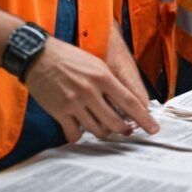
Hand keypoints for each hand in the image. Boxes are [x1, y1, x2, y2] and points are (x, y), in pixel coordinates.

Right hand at [24, 37, 158, 143]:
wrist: (38, 56)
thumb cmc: (69, 58)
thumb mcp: (96, 64)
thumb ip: (110, 83)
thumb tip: (125, 102)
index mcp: (103, 76)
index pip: (129, 102)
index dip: (144, 118)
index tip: (153, 129)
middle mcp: (90, 91)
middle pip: (115, 122)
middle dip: (124, 130)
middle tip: (126, 130)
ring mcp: (74, 103)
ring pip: (97, 130)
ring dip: (104, 132)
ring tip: (105, 128)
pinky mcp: (59, 112)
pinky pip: (75, 134)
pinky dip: (80, 135)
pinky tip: (80, 128)